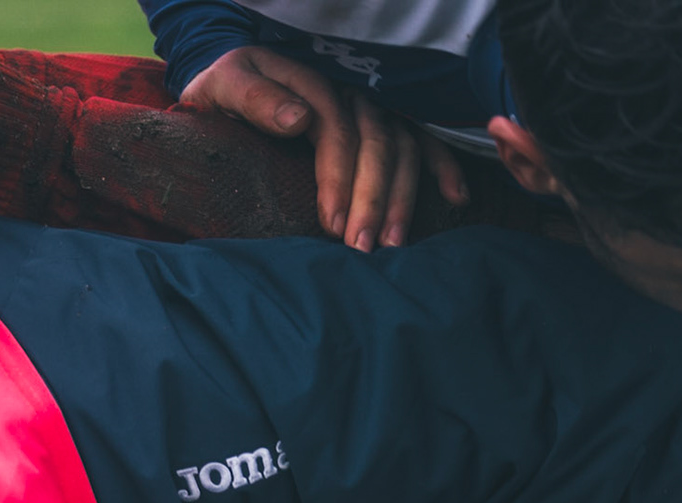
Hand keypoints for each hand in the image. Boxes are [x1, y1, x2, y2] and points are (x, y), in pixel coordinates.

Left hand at [180, 45, 467, 250]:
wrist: (233, 75)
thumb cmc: (226, 87)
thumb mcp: (226, 85)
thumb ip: (256, 99)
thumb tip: (297, 119)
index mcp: (315, 85)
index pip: (338, 131)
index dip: (338, 178)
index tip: (332, 224)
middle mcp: (350, 94)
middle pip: (376, 145)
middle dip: (372, 200)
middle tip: (363, 248)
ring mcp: (372, 107)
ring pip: (402, 148)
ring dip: (403, 197)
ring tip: (394, 243)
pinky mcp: (384, 120)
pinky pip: (423, 140)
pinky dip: (443, 166)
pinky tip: (455, 198)